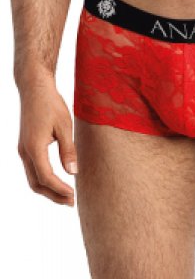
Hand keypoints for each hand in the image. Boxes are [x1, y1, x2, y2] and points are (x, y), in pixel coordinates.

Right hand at [17, 74, 77, 205]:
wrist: (35, 88)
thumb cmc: (51, 104)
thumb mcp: (65, 125)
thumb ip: (68, 150)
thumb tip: (73, 172)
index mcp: (34, 147)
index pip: (46, 177)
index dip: (60, 189)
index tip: (74, 196)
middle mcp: (25, 152)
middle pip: (36, 184)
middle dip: (53, 195)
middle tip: (71, 202)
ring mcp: (23, 150)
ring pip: (32, 178)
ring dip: (48, 190)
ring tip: (66, 195)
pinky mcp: (25, 146)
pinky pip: (32, 169)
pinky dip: (44, 179)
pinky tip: (57, 180)